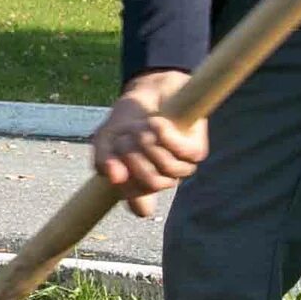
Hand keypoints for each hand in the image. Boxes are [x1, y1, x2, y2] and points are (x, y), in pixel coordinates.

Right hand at [90, 69, 207, 218]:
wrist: (149, 91)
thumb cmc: (128, 119)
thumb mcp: (106, 139)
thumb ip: (104, 160)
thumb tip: (115, 178)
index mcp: (142, 185)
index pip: (140, 208)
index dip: (128, 190)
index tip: (116, 168)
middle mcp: (163, 179)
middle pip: (150, 184)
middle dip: (133, 156)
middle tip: (124, 137)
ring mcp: (181, 166)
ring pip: (167, 167)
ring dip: (148, 142)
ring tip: (140, 126)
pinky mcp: (196, 149)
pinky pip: (183, 152)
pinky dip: (166, 136)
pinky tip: (157, 123)